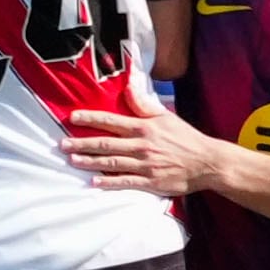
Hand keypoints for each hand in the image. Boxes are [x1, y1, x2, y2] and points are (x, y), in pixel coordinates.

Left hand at [64, 86, 216, 199]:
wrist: (208, 162)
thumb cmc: (186, 138)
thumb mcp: (166, 116)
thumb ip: (144, 103)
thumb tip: (128, 87)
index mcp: (144, 128)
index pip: (112, 121)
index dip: (91, 118)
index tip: (72, 117)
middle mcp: (142, 146)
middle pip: (106, 143)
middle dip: (82, 143)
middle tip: (62, 144)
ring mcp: (145, 165)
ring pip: (111, 163)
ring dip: (90, 161)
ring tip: (72, 160)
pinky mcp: (150, 182)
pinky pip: (125, 182)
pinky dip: (108, 182)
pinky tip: (93, 182)